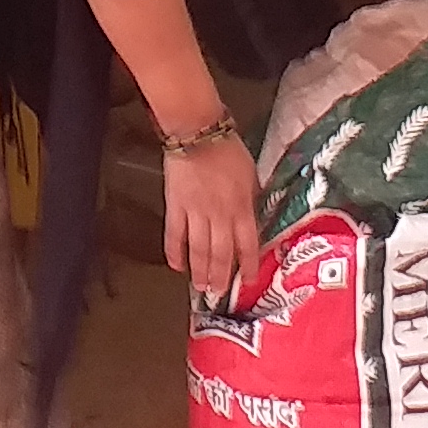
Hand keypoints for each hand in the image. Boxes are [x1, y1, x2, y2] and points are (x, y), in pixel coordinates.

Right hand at [163, 129, 261, 312]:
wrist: (197, 132)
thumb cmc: (228, 150)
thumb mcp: (251, 174)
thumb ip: (251, 199)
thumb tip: (252, 217)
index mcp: (241, 207)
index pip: (247, 244)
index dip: (249, 265)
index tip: (249, 281)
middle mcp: (220, 215)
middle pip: (221, 254)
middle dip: (221, 277)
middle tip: (218, 295)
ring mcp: (195, 213)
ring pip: (198, 249)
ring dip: (200, 271)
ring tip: (200, 288)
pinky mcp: (175, 206)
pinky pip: (174, 234)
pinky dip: (174, 252)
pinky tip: (176, 266)